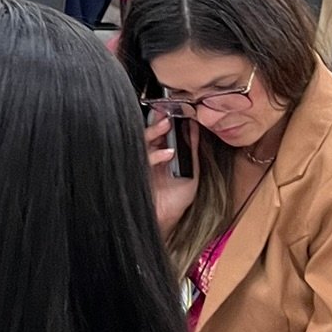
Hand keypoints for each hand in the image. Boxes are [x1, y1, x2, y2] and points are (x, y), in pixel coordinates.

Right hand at [144, 106, 198, 233]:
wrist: (164, 222)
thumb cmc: (175, 201)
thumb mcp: (191, 174)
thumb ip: (192, 152)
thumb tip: (195, 130)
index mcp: (161, 155)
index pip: (160, 133)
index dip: (164, 121)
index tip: (172, 110)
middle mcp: (149, 157)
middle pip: (149, 133)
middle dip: (156, 121)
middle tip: (166, 112)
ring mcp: (141, 164)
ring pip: (142, 141)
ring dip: (153, 132)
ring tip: (166, 125)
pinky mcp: (136, 173)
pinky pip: (142, 158)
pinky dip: (155, 154)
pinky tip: (167, 154)